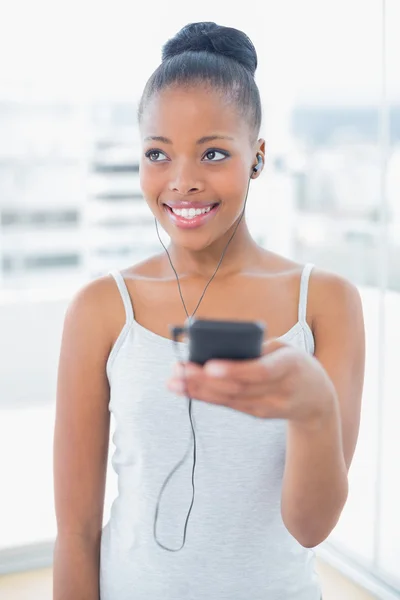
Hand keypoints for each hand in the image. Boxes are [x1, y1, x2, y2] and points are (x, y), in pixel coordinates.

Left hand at [167, 340, 336, 423]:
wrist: (317, 399)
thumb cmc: (295, 363)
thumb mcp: (285, 348)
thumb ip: (257, 347)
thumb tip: (216, 346)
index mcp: (290, 365)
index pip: (261, 371)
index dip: (234, 370)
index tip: (210, 365)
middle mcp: (280, 390)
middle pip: (238, 388)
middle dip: (204, 379)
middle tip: (179, 370)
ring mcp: (268, 406)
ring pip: (229, 399)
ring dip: (198, 390)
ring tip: (174, 380)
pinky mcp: (258, 414)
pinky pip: (229, 405)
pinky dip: (205, 397)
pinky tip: (186, 389)